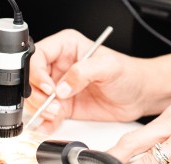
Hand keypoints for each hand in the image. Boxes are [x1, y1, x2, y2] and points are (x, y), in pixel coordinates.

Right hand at [27, 28, 148, 132]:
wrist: (140, 94)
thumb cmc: (128, 73)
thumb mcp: (109, 67)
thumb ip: (83, 72)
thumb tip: (62, 86)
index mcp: (66, 46)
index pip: (38, 56)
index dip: (37, 73)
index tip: (50, 88)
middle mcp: (59, 65)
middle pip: (31, 79)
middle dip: (37, 94)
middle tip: (53, 104)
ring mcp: (59, 86)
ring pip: (35, 98)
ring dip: (40, 109)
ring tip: (57, 113)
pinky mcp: (63, 105)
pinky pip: (45, 114)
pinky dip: (43, 122)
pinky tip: (48, 125)